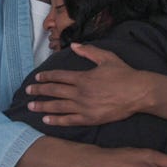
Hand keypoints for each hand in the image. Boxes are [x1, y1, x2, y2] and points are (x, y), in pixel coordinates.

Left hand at [27, 43, 150, 125]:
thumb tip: (74, 45)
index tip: (37, 77)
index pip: (59, 76)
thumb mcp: (107, 57)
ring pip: (59, 106)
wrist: (138, 93)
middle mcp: (80, 93)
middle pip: (54, 91)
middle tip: (28, 91)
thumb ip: (89, 51)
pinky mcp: (90, 118)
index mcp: (83, 77)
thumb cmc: (123, 74)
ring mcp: (84, 107)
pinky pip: (70, 120)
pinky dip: (57, 120)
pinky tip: (47, 120)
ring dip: (43, 106)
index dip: (46, 76)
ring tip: (31, 106)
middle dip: (39, 90)